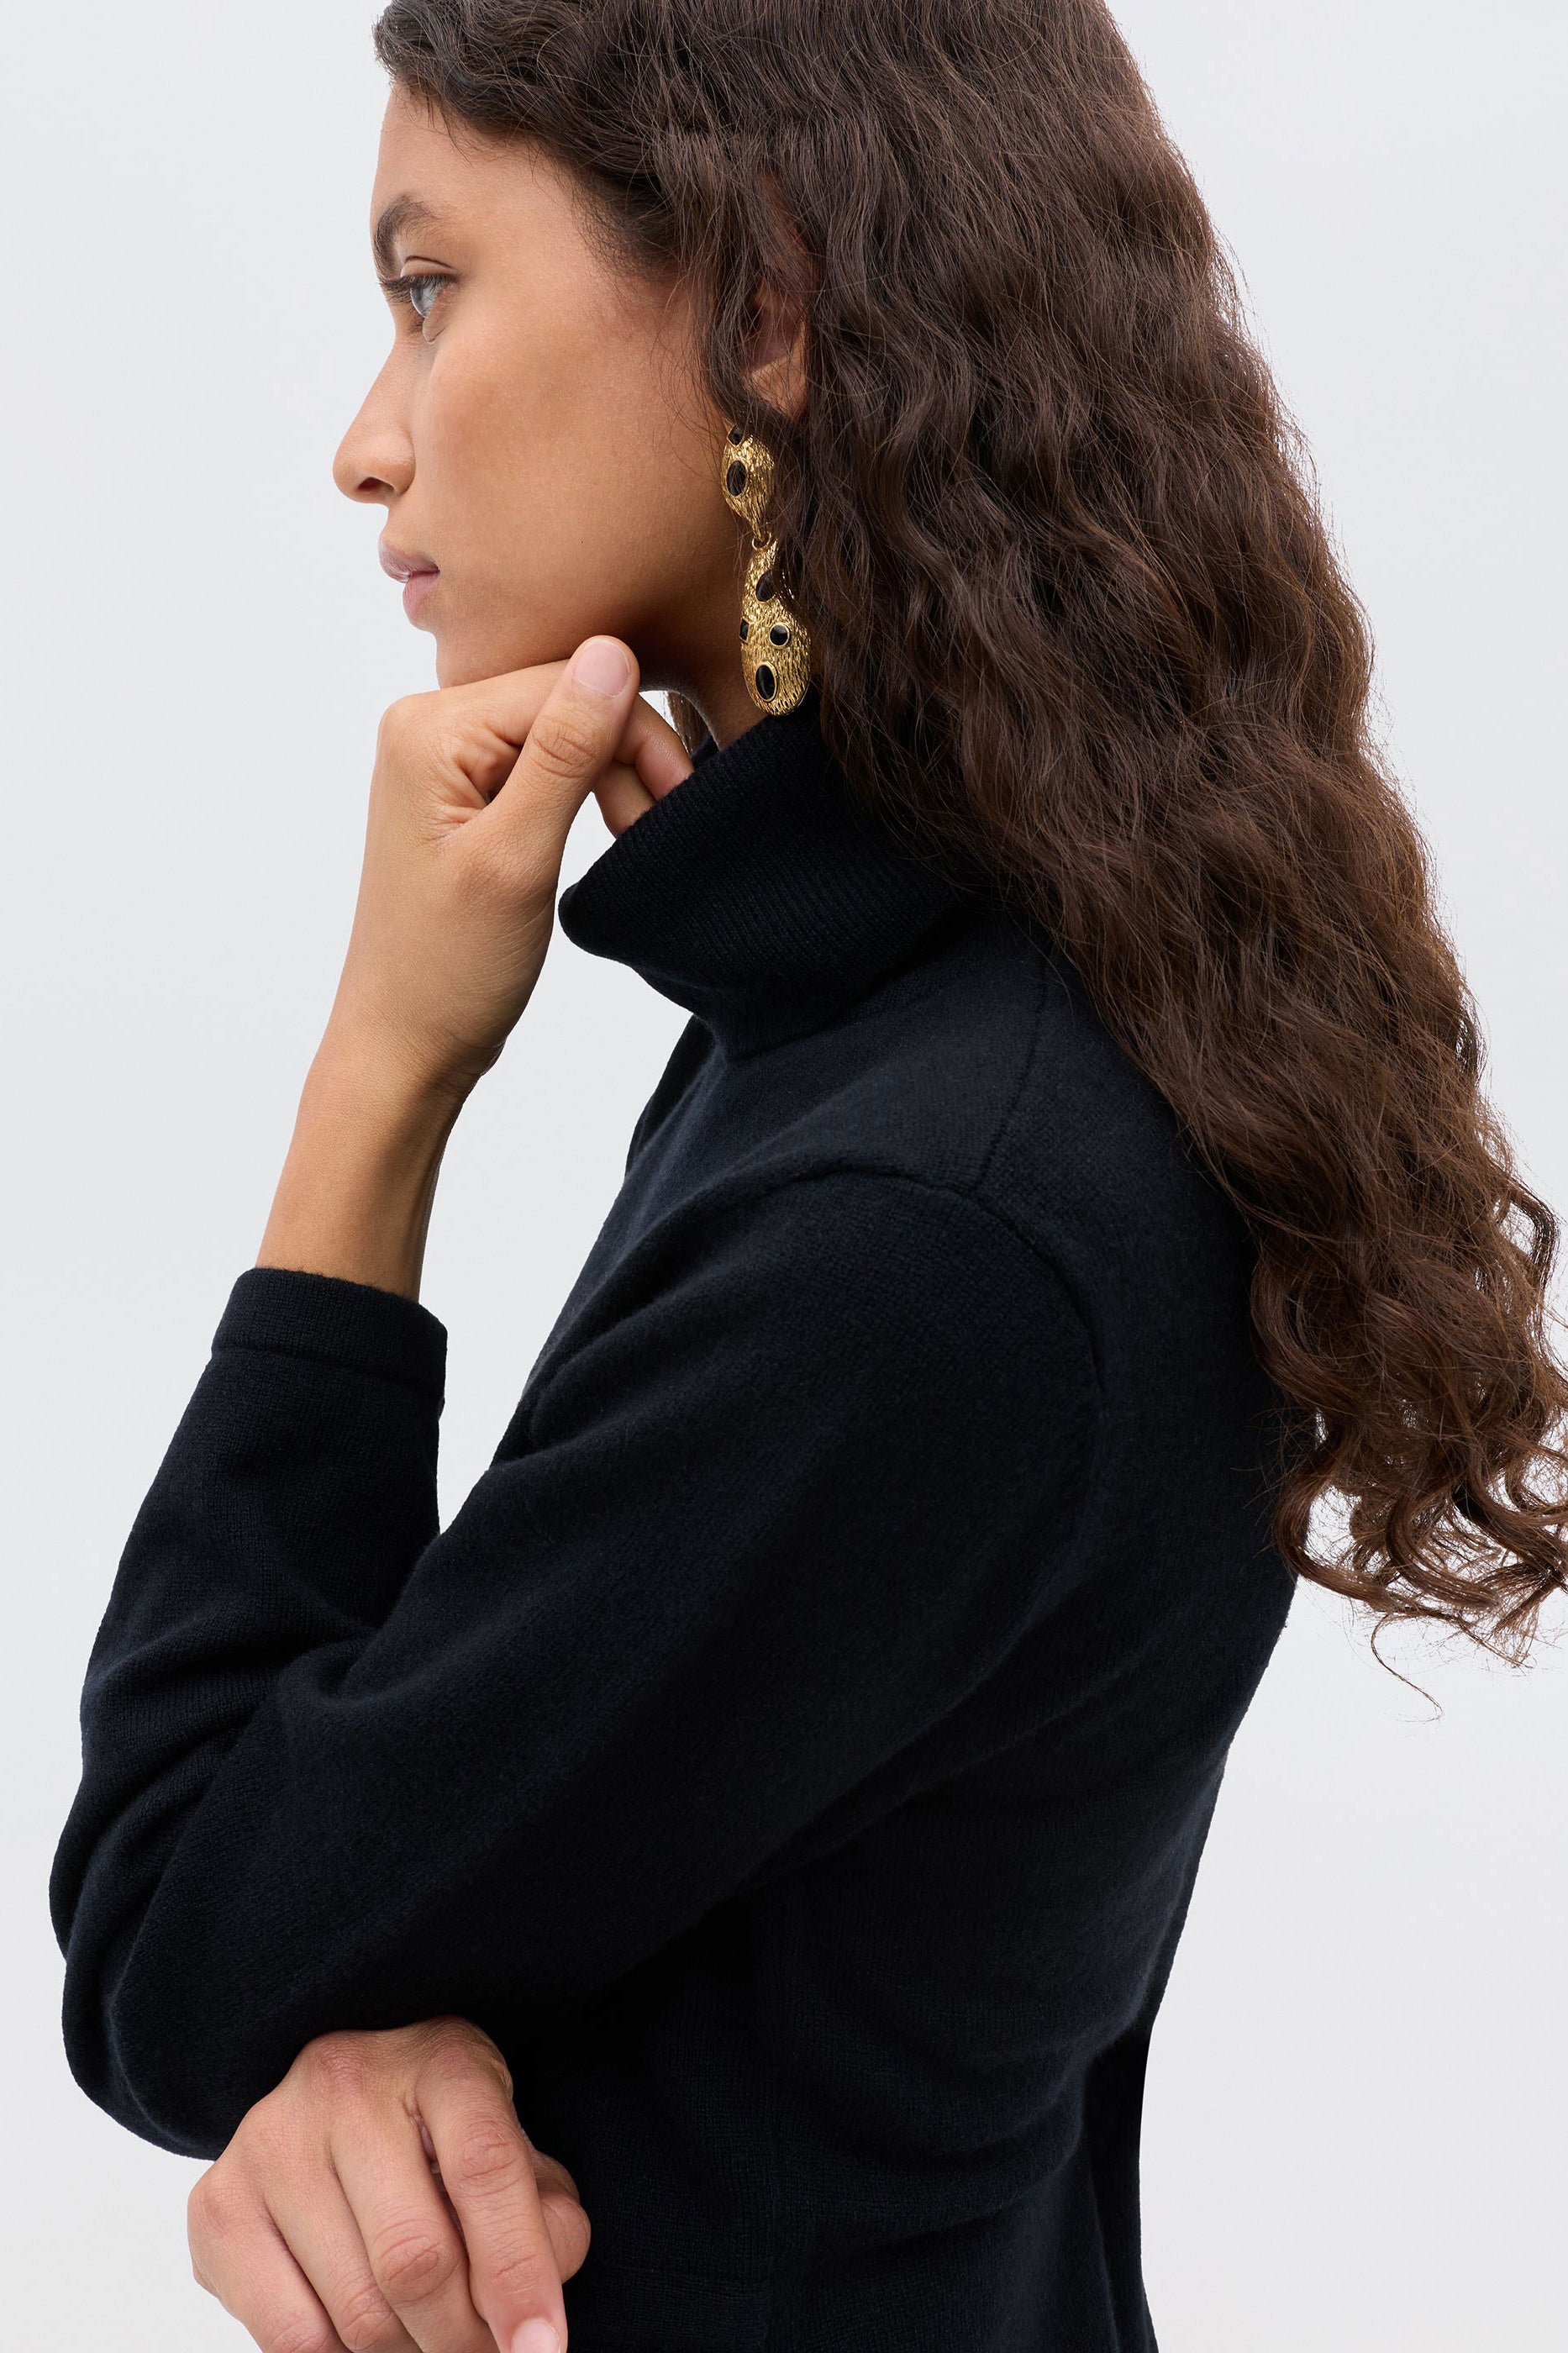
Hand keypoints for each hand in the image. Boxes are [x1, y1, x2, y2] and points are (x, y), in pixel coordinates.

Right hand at [187, 2016, 587, 2352]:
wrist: (343, 2102)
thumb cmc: (447, 2139)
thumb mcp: (514, 2152)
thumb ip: (544, 2222)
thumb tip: (529, 2322)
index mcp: (441, 2058)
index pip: (484, 2167)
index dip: (520, 2271)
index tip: (541, 2348)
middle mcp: (346, 2083)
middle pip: (416, 2258)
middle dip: (463, 2337)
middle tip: (484, 2352)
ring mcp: (272, 2140)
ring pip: (357, 2312)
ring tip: (428, 2338)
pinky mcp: (219, 2205)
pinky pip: (291, 2340)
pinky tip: (367, 2339)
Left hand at [325, 637, 691, 1108]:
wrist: (405, 1045)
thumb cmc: (449, 970)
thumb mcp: (517, 857)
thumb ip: (564, 752)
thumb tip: (612, 653)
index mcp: (429, 728)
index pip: (564, 682)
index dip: (635, 730)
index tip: (679, 795)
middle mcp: (427, 725)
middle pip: (563, 699)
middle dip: (626, 755)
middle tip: (658, 825)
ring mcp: (442, 759)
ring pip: (561, 731)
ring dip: (612, 777)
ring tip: (635, 837)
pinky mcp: (461, 792)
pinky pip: (541, 763)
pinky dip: (585, 794)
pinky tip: (608, 831)